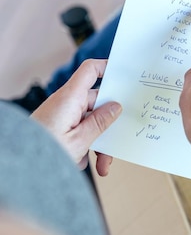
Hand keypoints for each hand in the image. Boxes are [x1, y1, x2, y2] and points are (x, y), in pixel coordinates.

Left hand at [32, 59, 121, 175]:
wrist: (21, 167)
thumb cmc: (45, 152)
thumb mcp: (79, 140)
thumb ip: (100, 122)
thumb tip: (116, 107)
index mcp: (70, 98)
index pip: (90, 71)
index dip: (107, 67)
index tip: (124, 74)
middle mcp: (65, 103)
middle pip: (96, 104)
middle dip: (108, 126)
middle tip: (117, 143)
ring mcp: (61, 115)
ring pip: (89, 122)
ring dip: (98, 143)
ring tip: (102, 165)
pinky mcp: (57, 126)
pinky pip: (78, 131)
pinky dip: (84, 147)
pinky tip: (83, 163)